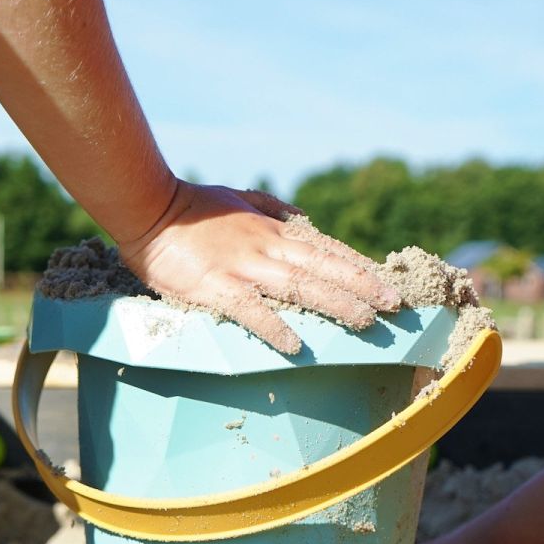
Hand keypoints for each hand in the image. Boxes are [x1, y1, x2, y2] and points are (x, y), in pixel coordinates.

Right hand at [118, 181, 400, 354]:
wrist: (148, 207)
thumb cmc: (192, 206)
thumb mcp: (240, 197)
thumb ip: (273, 207)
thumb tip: (303, 218)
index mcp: (272, 230)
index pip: (325, 250)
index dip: (357, 267)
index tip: (386, 282)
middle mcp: (265, 248)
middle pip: (323, 268)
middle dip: (362, 287)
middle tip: (394, 306)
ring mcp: (241, 267)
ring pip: (299, 286)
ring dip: (335, 304)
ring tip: (366, 322)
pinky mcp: (214, 287)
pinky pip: (250, 311)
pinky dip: (274, 327)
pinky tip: (295, 346)